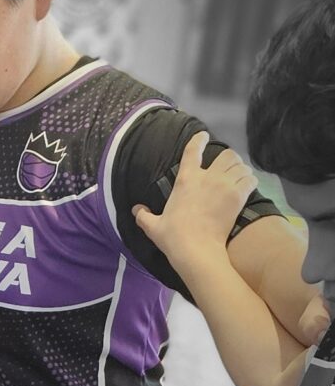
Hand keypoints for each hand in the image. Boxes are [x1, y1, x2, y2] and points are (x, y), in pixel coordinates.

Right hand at [132, 131, 254, 273]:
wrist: (196, 250)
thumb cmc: (174, 237)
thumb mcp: (154, 226)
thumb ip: (144, 216)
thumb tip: (135, 210)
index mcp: (186, 179)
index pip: (193, 150)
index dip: (200, 140)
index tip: (205, 136)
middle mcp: (207, 176)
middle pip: (227, 154)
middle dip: (230, 159)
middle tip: (229, 167)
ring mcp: (224, 185)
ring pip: (241, 165)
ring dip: (241, 170)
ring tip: (240, 177)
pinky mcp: (238, 196)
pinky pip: (250, 179)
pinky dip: (251, 181)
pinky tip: (248, 186)